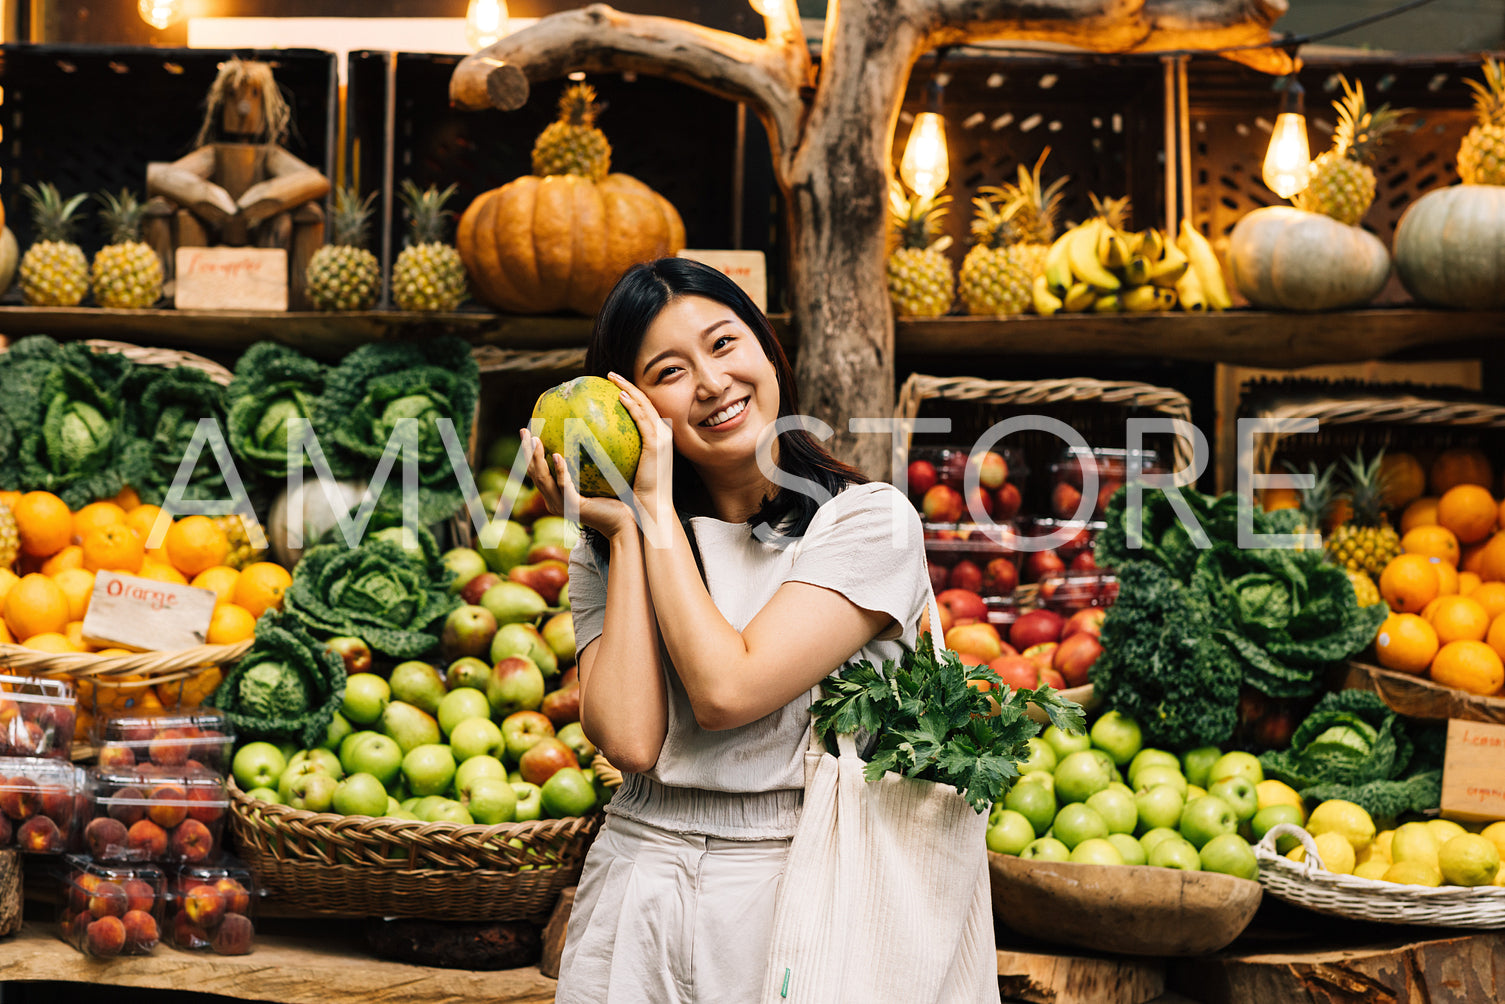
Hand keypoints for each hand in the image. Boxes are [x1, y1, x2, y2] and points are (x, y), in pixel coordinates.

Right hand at [520, 428, 634, 538]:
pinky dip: (559, 470)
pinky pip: (563, 485)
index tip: (527, 433)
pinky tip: (557, 455)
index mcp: (556, 496)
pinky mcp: (572, 507)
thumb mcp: (597, 480)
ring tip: (534, 439)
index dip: (530, 454)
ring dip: (537, 458)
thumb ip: (588, 465)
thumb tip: (590, 437)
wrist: (623, 525)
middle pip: (534, 474)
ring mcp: (561, 506)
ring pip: (543, 479)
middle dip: (526, 452)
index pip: (537, 473)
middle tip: (523, 431)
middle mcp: (554, 502)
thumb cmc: (615, 501)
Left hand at [607, 372, 673, 508]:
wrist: (652, 509)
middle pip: (645, 402)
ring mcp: (661, 439)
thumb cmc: (637, 496)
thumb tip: (596, 449)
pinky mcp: (656, 445)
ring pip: (645, 406)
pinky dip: (632, 406)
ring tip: (613, 378)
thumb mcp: (628, 471)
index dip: (630, 396)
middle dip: (629, 386)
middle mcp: (662, 436)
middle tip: (611, 375)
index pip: (644, 412)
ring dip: (629, 389)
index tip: (614, 387)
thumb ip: (619, 457)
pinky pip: (642, 419)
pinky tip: (618, 396)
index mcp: (658, 441)